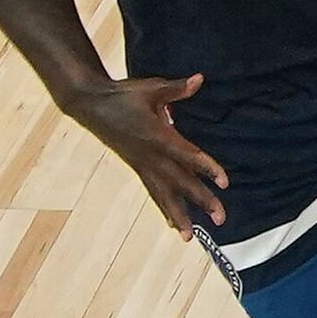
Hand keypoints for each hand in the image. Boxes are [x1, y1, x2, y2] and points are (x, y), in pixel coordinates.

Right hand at [68, 70, 228, 226]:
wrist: (91, 105)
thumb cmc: (123, 95)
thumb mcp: (152, 88)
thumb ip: (177, 89)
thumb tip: (200, 79)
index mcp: (159, 137)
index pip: (189, 156)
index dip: (208, 168)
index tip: (225, 183)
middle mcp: (151, 157)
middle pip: (181, 182)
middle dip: (201, 200)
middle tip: (221, 219)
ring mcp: (143, 165)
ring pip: (164, 194)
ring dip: (179, 215)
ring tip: (190, 238)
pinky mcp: (137, 167)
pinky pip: (153, 191)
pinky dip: (163, 208)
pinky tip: (172, 223)